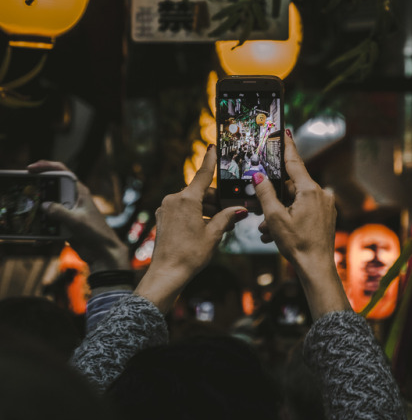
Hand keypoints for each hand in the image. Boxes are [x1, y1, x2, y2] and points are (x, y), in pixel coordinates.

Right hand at [27, 160, 129, 271]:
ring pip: (49, 209)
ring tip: (31, 221)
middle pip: (52, 190)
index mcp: (79, 192)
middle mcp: (73, 199)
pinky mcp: (66, 225)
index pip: (62, 172)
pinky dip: (44, 231)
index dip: (47, 167)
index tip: (31, 168)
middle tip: (26, 196)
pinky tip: (40, 240)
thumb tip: (44, 206)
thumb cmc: (96, 232)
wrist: (103, 252)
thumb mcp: (76, 220)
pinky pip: (51, 225)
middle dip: (39, 193)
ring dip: (40, 216)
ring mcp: (69, 212)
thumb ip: (59, 212)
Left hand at [134, 145, 247, 312]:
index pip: (202, 174)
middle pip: (200, 192)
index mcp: (186, 199)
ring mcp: (166, 208)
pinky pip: (183, 210)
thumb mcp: (213, 234)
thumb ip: (226, 217)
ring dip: (206, 210)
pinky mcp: (163, 218)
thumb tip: (240, 209)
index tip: (213, 146)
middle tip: (231, 213)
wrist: (167, 274)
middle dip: (215, 200)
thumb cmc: (190, 255)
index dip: (210, 159)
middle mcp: (173, 199)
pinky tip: (206, 227)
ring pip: (192, 202)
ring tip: (220, 226)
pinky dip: (195, 214)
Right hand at [252, 134, 351, 318]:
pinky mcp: (325, 216)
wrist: (316, 268)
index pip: (294, 162)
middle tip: (256, 204)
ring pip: (294, 200)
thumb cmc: (297, 244)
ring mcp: (324, 206)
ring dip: (278, 212)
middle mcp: (321, 194)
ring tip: (265, 229)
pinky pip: (303, 210)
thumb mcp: (275, 218)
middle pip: (290, 186)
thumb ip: (265, 194)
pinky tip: (275, 233)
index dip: (286, 146)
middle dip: (272, 196)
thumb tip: (258, 176)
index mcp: (310, 190)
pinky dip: (289, 217)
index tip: (283, 130)